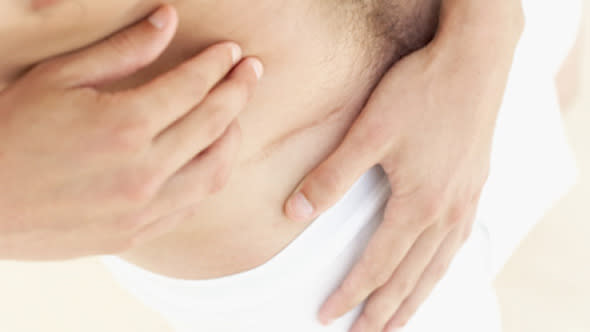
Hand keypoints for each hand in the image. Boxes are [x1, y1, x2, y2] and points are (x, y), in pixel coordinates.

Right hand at [0, 5, 262, 259]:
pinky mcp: (138, 232)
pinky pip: (193, 203)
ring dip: (233, 136)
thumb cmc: (11, 132)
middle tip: (252, 71)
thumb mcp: (59, 78)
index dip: (217, 64)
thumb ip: (122, 50)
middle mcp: (143, 171)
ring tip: (236, 114)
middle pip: (215, 124)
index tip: (232, 52)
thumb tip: (168, 21)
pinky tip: (209, 157)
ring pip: (215, 170)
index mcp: (124, 126)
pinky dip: (210, 175)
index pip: (192, 87)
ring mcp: (144, 208)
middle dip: (239, 91)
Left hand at [284, 2, 522, 330]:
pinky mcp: (474, 188)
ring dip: (415, 300)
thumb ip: (330, 176)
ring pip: (437, 268)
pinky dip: (442, 270)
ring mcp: (465, 203)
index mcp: (417, 205)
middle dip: (383, 311)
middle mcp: (445, 213)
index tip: (329, 315)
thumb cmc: (422, 93)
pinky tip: (435, 273)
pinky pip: (457, 246)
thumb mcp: (369, 132)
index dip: (350, 294)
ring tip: (398, 323)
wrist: (473, 62)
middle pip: (410, 278)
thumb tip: (295, 211)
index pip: (377, 266)